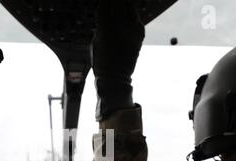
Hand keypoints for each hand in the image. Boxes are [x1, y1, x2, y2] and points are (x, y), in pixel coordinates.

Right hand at [92, 0, 144, 120]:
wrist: (115, 78)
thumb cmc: (101, 63)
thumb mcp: (95, 42)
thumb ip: (100, 26)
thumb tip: (104, 15)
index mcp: (106, 28)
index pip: (105, 5)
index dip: (104, 1)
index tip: (103, 1)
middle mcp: (121, 26)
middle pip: (119, 2)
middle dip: (114, 1)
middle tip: (112, 2)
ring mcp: (132, 30)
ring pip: (131, 8)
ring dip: (125, 4)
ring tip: (121, 4)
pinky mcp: (140, 35)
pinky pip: (137, 19)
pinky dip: (132, 16)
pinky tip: (128, 17)